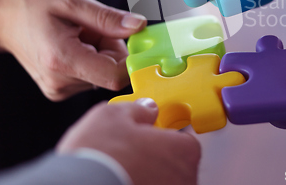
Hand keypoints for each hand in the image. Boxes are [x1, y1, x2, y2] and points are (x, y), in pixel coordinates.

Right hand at [0, 0, 146, 100]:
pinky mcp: (60, 90)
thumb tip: (139, 26)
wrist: (2, 20)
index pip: (115, 76)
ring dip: (101, 52)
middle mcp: (61, 82)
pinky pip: (92, 76)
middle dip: (113, 48)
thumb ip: (108, 17)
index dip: (132, 58)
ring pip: (103, 73)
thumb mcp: (73, 2)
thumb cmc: (34, 6)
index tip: (133, 38)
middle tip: (93, 29)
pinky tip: (74, 45)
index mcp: (64, 59)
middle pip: (111, 72)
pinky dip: (92, 59)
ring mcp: (60, 89)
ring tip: (78, 35)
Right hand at [57, 100, 200, 184]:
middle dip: (155, 163)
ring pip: (163, 184)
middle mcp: (185, 179)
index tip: (147, 139)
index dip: (161, 139)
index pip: (183, 142)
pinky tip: (116, 184)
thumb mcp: (113, 115)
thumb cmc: (101, 157)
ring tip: (119, 174)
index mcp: (184, 151)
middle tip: (129, 158)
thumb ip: (137, 110)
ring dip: (146, 180)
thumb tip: (146, 109)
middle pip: (175, 168)